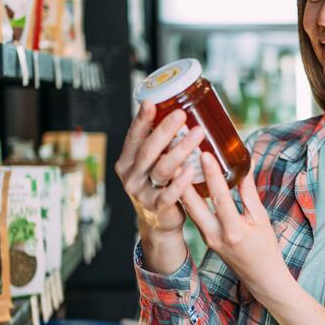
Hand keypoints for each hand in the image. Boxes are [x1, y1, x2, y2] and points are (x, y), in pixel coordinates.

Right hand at [115, 102, 204, 235]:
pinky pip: (169, 194)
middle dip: (165, 130)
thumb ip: (159, 145)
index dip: (141, 120)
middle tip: (181, 113)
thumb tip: (179, 110)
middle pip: (148, 150)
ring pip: (161, 169)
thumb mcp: (152, 164)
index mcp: (127, 161)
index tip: (151, 102)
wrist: (159, 222)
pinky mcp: (156, 207)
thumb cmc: (159, 185)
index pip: (133, 137)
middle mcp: (130, 176)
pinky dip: (180, 182)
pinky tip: (191, 170)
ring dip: (180, 150)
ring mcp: (142, 193)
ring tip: (197, 134)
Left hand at [180, 152, 285, 293]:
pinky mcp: (204, 238)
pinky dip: (187, 198)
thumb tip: (245, 164)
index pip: (220, 197)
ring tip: (174, 164)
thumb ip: (249, 192)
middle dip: (183, 179)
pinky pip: (192, 215)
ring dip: (181, 187)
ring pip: (189, 209)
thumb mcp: (261, 218)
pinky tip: (183, 182)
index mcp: (234, 230)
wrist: (261, 277)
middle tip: (175, 155)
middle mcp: (216, 235)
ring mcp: (207, 238)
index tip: (204, 153)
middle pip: (193, 204)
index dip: (212, 174)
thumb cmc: (265, 247)